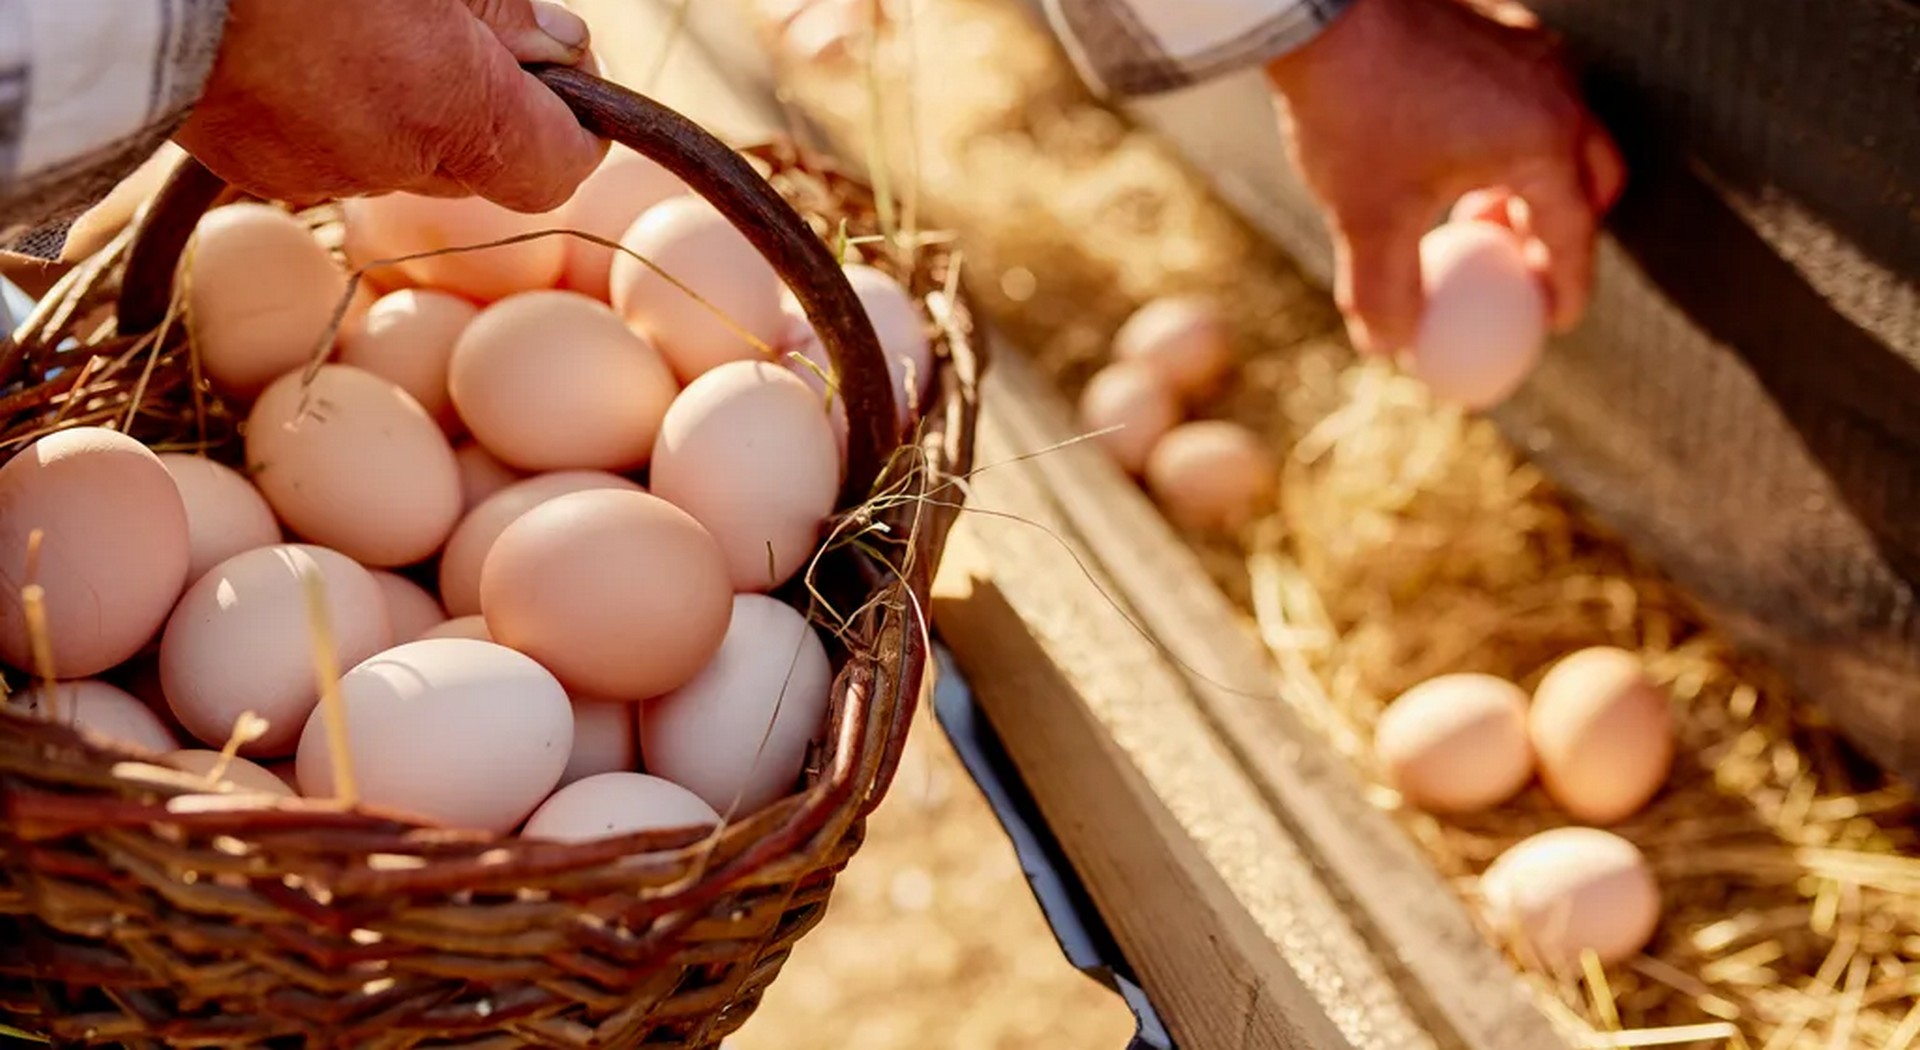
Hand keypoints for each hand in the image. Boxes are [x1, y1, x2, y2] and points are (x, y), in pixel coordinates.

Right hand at [176, 0, 607, 212]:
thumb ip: (499, 11)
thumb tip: (561, 48)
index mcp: (451, 109)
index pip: (559, 165)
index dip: (575, 125)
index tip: (564, 76)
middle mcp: (391, 158)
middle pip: (477, 159)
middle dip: (482, 100)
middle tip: (454, 25)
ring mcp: (316, 170)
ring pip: (397, 152)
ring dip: (402, 98)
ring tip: (360, 23)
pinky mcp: (252, 166)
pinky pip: (323, 145)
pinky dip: (331, 105)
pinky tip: (300, 45)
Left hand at [1266, 0, 1624, 355]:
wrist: (1327, 7)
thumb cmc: (1355, 110)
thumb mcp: (1365, 217)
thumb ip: (1383, 292)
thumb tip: (1391, 347)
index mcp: (1544, 143)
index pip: (1573, 234)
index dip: (1566, 288)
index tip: (1554, 321)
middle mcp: (1557, 92)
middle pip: (1593, 178)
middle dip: (1566, 230)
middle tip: (1523, 266)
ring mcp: (1533, 52)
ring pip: (1564, 132)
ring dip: (1535, 182)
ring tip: (1474, 212)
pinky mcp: (1499, 28)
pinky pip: (1530, 96)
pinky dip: (1511, 138)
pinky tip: (1448, 152)